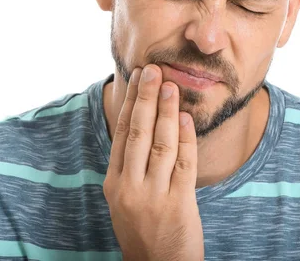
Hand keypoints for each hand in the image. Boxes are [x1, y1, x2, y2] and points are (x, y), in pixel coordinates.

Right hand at [103, 64, 204, 260]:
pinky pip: (183, 165)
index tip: (138, 78)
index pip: (123, 134)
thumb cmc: (143, 229)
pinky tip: (185, 119)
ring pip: (160, 145)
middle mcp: (129, 188)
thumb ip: (131, 166)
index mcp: (114, 183)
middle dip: (146, 99)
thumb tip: (142, 124)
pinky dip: (185, 140)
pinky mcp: (178, 205)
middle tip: (153, 70)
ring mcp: (153, 197)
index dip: (131, 103)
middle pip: (138, 134)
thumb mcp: (125, 198)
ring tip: (171, 86)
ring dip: (166, 112)